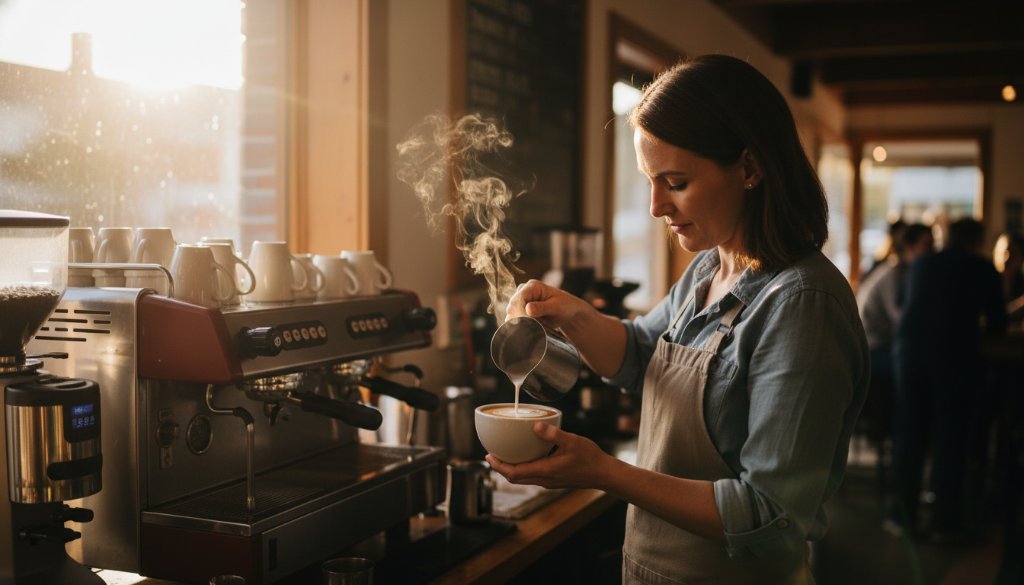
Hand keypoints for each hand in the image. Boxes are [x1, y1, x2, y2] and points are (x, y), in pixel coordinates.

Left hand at [485, 423, 611, 489]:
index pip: (514, 473)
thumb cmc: (590, 458)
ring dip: (511, 468)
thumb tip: (536, 426)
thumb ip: (553, 434)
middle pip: (515, 477)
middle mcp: (544, 480)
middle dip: (501, 467)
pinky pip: (532, 475)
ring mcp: (549, 481)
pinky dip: (523, 467)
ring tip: (505, 454)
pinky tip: (526, 455)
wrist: (604, 474)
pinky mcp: (554, 480)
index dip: (498, 466)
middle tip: (492, 454)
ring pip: (523, 478)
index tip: (488, 456)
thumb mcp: (572, 441)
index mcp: (545, 471)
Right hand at [506, 279, 589, 330]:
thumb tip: (527, 308)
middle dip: (521, 319)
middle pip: (512, 306)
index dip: (521, 312)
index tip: (530, 323)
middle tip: (535, 327)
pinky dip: (520, 325)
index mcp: (533, 286)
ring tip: (536, 326)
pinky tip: (530, 328)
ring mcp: (520, 300)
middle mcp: (523, 290)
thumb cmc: (564, 306)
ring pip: (511, 313)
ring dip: (520, 322)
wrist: (567, 311)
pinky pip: (513, 318)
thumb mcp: (556, 307)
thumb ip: (542, 308)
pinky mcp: (519, 309)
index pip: (519, 298)